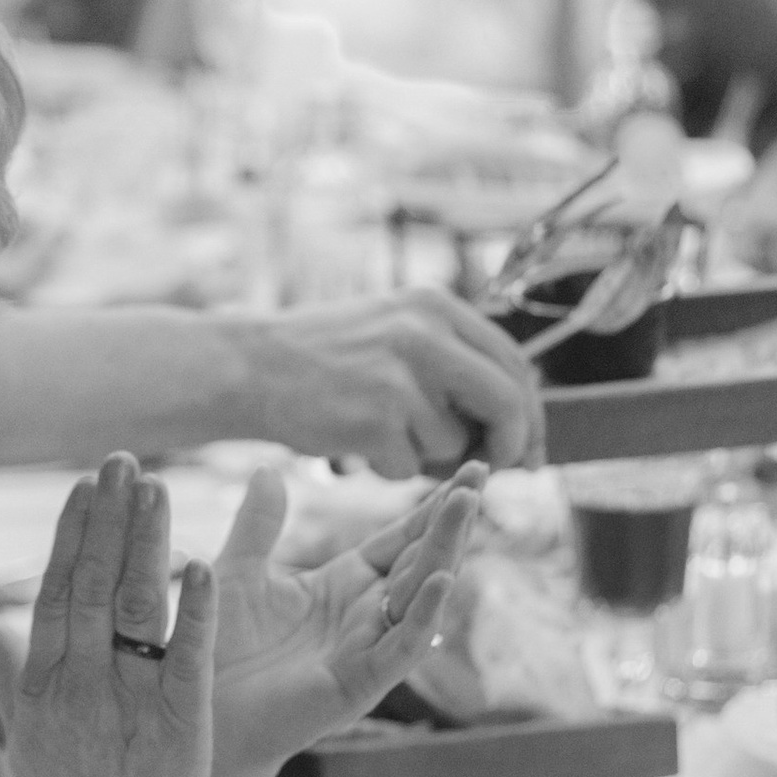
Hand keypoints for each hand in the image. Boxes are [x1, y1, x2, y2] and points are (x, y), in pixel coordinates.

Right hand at [0, 455, 213, 776]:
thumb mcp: (23, 732)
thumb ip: (2, 668)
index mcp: (45, 679)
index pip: (59, 590)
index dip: (72, 535)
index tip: (85, 485)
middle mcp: (83, 681)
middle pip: (96, 583)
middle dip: (109, 520)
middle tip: (123, 462)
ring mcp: (130, 698)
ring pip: (139, 605)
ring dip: (148, 544)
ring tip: (157, 489)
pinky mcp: (180, 721)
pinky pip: (189, 656)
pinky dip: (197, 611)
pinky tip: (205, 565)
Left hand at [200, 464, 483, 776]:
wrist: (198, 708)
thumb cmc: (218, 649)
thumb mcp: (239, 573)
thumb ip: (258, 525)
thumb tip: (266, 469)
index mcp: (344, 586)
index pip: (401, 538)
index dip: (432, 505)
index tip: (469, 468)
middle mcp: (366, 616)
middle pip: (422, 558)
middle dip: (452, 518)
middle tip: (483, 473)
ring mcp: (369, 649)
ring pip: (420, 594)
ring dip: (445, 550)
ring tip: (465, 506)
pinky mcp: (360, 683)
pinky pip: (402, 646)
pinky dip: (423, 614)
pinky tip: (443, 580)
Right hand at [222, 288, 542, 470]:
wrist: (247, 366)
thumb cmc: (323, 360)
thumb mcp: (393, 331)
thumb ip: (451, 360)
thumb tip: (516, 420)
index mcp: (435, 306)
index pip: (513, 362)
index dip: (529, 414)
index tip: (528, 451)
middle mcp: (425, 332)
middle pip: (507, 401)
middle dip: (509, 445)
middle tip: (497, 469)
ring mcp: (401, 374)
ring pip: (454, 443)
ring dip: (425, 456)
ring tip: (378, 432)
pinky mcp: (376, 416)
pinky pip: (410, 467)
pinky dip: (387, 468)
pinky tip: (352, 442)